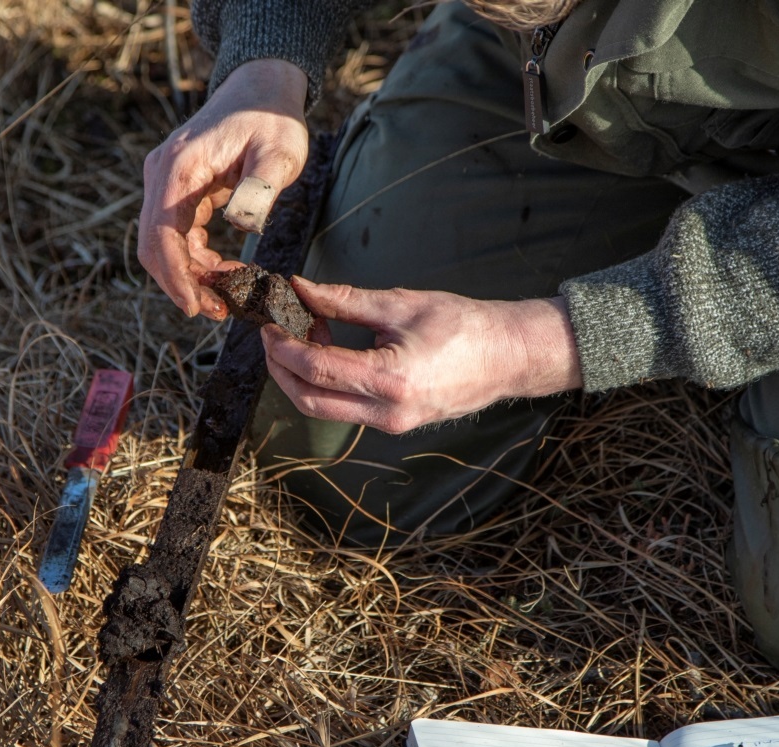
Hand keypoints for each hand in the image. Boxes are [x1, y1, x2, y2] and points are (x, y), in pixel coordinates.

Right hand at [137, 59, 308, 318]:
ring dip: (189, 277)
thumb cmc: (271, 120)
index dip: (175, 276)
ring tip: (227, 299)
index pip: (162, 234)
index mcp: (180, 168)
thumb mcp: (279, 152)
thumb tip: (241, 225)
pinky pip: (176, 236)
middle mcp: (162, 175)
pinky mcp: (176, 191)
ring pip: (163, 245)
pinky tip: (225, 274)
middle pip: (153, 246)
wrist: (259, 91)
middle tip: (219, 312)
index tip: (195, 307)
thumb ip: (260, 187)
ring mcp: (165, 184)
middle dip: (181, 285)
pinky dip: (196, 261)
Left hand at [261, 278, 583, 433]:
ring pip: (322, 408)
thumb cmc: (465, 325)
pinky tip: (326, 350)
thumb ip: (345, 301)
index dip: (283, 344)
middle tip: (271, 332)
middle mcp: (388, 413)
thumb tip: (301, 289)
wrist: (509, 356)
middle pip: (308, 400)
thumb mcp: (401, 304)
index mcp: (391, 381)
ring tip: (302, 335)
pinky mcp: (393, 424)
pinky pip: (343, 408)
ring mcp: (390, 425)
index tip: (269, 320)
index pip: (316, 368)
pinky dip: (324, 382)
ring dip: (299, 375)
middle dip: (280, 367)